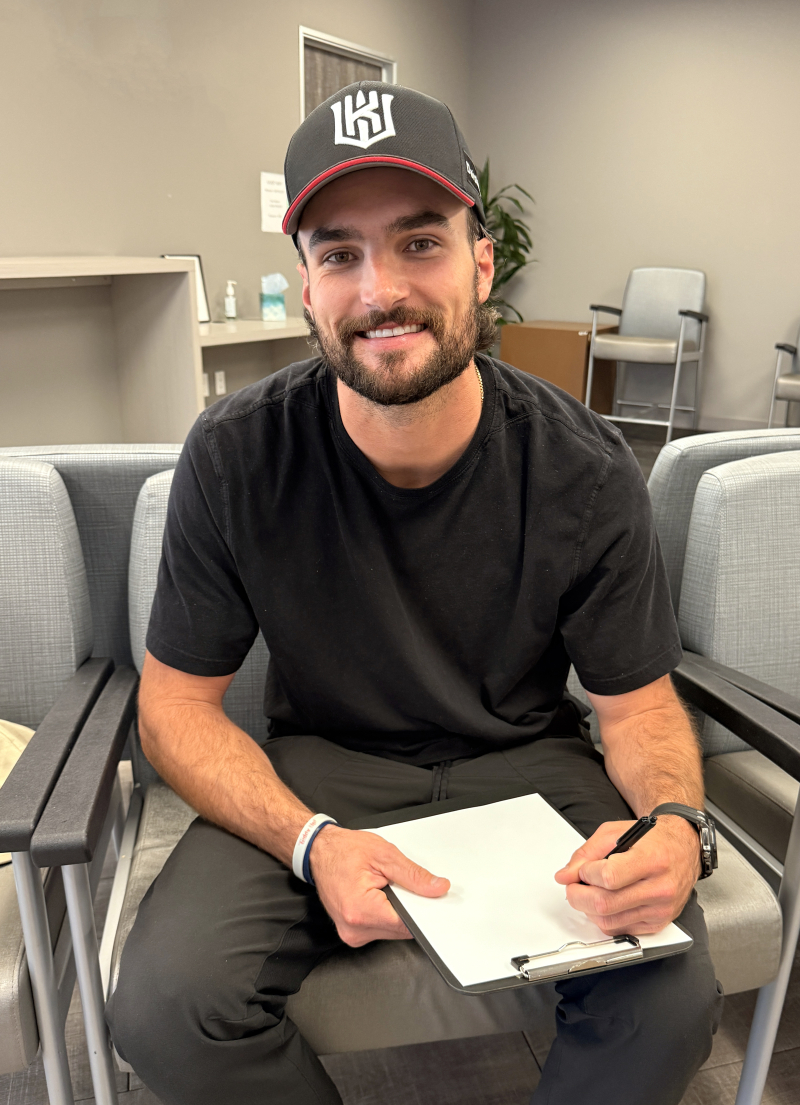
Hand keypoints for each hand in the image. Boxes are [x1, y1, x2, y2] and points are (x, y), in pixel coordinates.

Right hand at [309, 825, 449, 946]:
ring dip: (395, 912)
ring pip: (392, 931)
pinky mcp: (352, 934)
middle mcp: (354, 929)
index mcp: (361, 911)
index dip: (422, 911)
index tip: (429, 900)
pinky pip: (380, 929)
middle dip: (407, 909)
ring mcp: (352, 935)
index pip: (407, 924)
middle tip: (398, 884)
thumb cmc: (344, 850)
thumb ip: (414, 876)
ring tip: (383, 887)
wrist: (319, 851)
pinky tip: (377, 896)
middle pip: (400, 929)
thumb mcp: (385, 855)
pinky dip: (385, 914)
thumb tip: (437, 888)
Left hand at [554, 816, 700, 934]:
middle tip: (573, 886)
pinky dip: (604, 918)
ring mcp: (661, 909)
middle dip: (578, 896)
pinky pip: (620, 929)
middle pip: (605, 903)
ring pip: (610, 921)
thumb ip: (587, 853)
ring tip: (587, 893)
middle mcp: (660, 887)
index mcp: (652, 859)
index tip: (583, 869)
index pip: (609, 877)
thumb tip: (565, 875)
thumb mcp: (616, 833)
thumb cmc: (653, 838)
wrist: (684, 848)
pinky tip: (604, 903)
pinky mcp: (659, 923)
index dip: (587, 874)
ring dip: (588, 909)